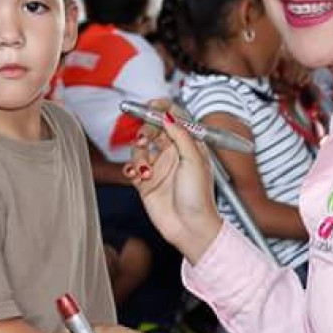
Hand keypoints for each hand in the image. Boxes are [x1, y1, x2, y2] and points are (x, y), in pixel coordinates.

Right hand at [126, 101, 222, 263]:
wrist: (190, 228)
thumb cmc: (199, 197)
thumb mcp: (194, 159)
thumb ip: (180, 134)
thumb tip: (168, 115)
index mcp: (189, 145)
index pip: (174, 118)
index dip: (162, 109)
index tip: (151, 105)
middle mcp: (173, 153)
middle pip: (153, 129)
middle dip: (145, 130)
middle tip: (144, 137)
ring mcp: (159, 167)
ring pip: (139, 148)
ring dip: (138, 155)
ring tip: (144, 168)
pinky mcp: (146, 182)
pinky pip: (132, 167)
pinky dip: (132, 169)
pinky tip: (139, 177)